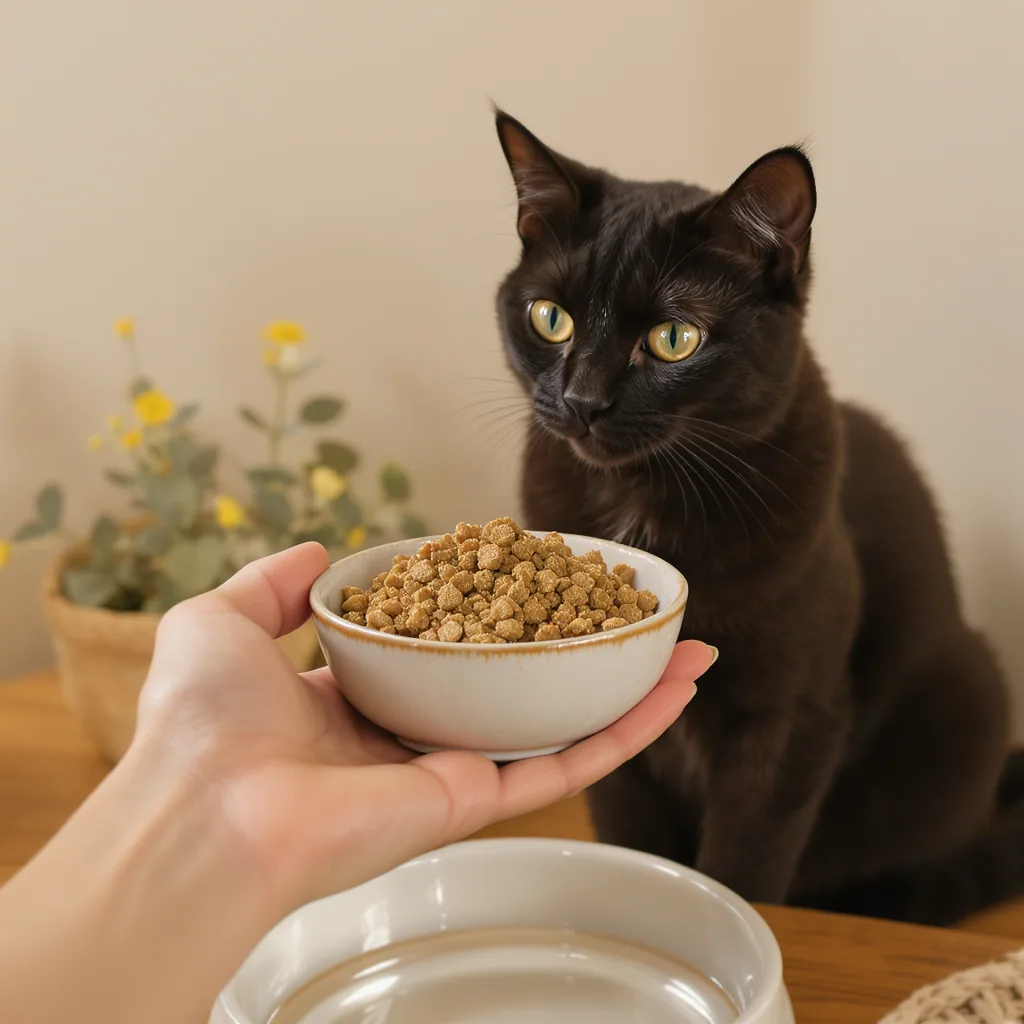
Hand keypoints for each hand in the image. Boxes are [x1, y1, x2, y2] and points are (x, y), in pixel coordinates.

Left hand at [137, 542, 713, 906]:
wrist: (206, 810)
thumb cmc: (201, 721)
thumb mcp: (222, 618)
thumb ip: (274, 584)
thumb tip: (324, 552)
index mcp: (358, 698)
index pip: (445, 648)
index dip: (493, 611)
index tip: (535, 580)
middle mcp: (413, 735)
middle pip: (518, 684)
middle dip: (576, 648)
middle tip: (627, 609)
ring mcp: (452, 769)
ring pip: (561, 724)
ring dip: (627, 688)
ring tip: (683, 646)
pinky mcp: (477, 799)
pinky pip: (567, 763)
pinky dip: (626, 729)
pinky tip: (672, 689)